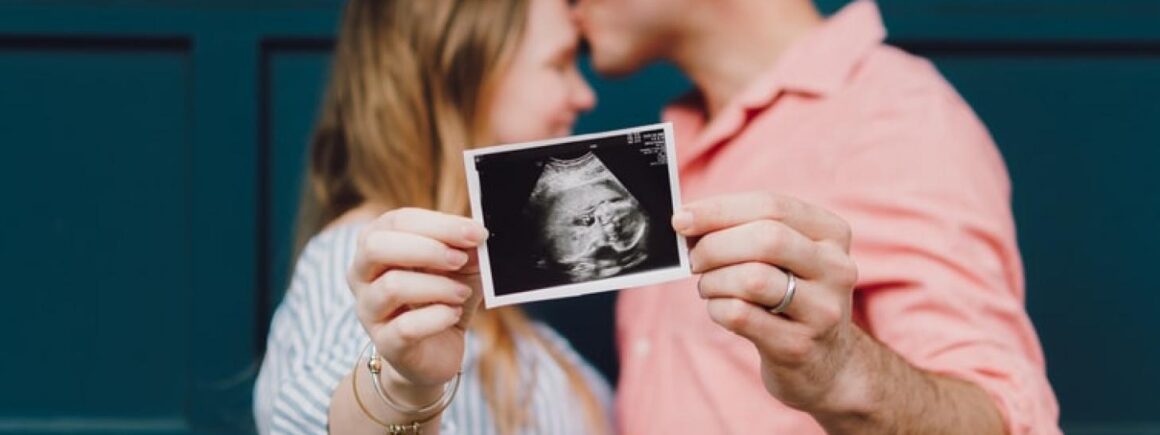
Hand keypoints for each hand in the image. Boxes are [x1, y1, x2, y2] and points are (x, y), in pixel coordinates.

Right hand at [347, 208, 488, 401]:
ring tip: (462, 293)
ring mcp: (368, 310)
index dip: (439, 224)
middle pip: (376, 246)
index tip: (475, 233)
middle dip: (426, 249)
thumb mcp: (460, 267)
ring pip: (392, 286)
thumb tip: (477, 233)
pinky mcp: (385, 343)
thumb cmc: (443, 298)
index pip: (397, 221)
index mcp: (376, 244)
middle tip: (460, 259)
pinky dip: (437, 317)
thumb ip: (466, 248)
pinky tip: (454, 315)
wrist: (436, 352)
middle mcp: (361, 275)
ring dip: (437, 286)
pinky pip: (405, 327)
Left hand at [674, 192, 864, 413]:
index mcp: (832, 234)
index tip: (681, 219)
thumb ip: (746, 230)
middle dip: (715, 246)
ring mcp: (822, 310)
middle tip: (694, 260)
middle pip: (766, 239)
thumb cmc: (791, 295)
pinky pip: (741, 315)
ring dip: (714, 280)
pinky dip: (717, 308)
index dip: (719, 210)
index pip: (771, 206)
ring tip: (708, 286)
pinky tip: (719, 309)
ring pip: (752, 279)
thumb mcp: (786, 257)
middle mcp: (836, 268)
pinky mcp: (799, 345)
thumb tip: (688, 220)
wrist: (826, 362)